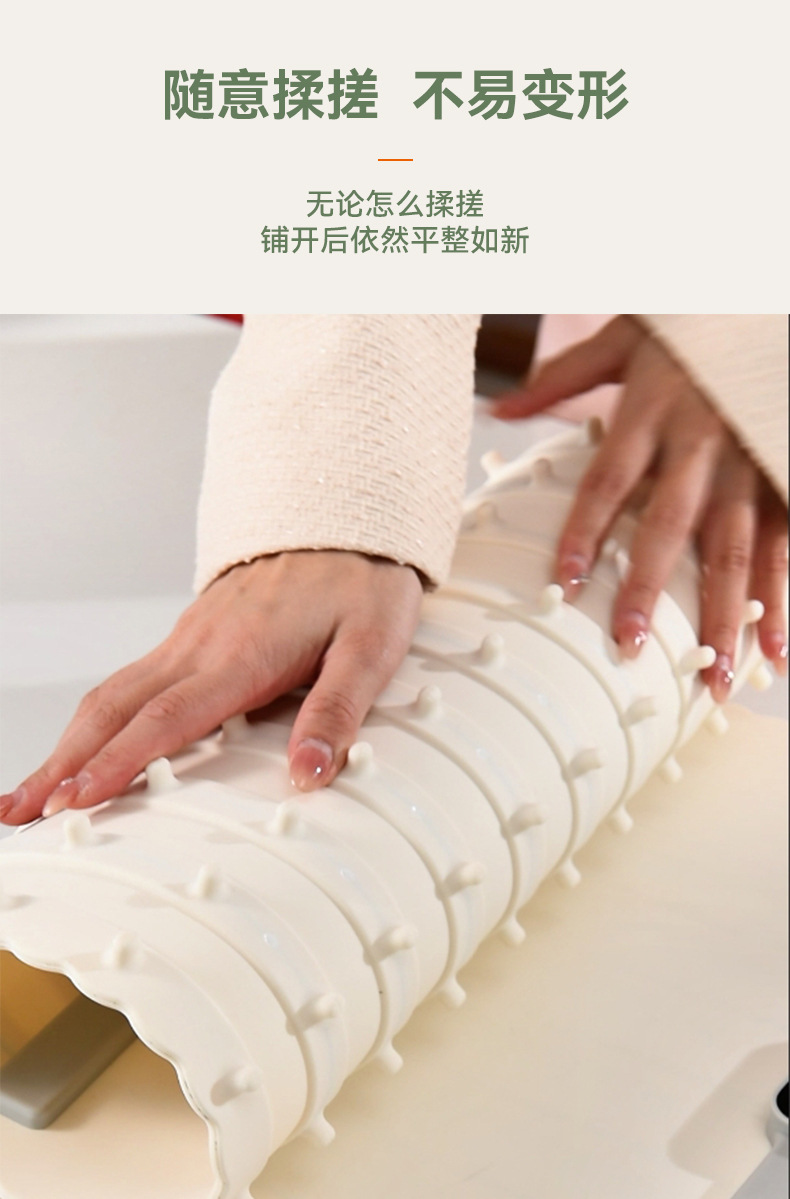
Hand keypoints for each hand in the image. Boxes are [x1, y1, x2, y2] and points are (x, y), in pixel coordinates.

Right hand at [0, 551, 422, 823]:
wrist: (344, 519)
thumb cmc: (360, 582)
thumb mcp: (372, 647)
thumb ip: (338, 710)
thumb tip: (308, 774)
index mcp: (242, 654)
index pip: (166, 717)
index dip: (117, 762)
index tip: (76, 800)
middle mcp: (201, 645)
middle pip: (115, 707)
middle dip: (63, 762)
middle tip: (20, 810)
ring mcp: (190, 636)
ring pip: (112, 692)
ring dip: (69, 741)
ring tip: (35, 789)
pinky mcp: (191, 633)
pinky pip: (130, 678)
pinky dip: (97, 717)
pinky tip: (87, 741)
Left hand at [492, 316, 787, 699]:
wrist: (776, 295)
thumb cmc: (695, 322)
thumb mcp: (627, 334)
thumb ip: (565, 376)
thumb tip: (501, 408)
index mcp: (654, 410)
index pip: (609, 479)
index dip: (586, 530)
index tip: (564, 581)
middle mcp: (702, 444)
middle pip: (670, 524)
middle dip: (650, 587)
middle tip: (629, 645)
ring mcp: (750, 464)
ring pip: (736, 548)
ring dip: (727, 615)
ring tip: (715, 676)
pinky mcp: (785, 475)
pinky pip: (783, 546)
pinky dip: (781, 600)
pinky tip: (776, 652)